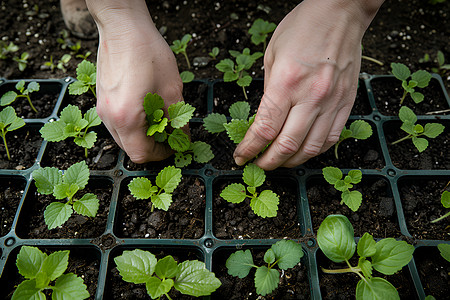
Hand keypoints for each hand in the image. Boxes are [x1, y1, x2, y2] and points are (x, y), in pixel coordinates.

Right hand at [86, 0, 182, 162]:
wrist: (122, 27)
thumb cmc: (147, 53)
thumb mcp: (171, 89)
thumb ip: (177, 119)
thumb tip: (183, 137)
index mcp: (126, 118)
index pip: (141, 154)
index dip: (161, 154)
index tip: (174, 146)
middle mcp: (109, 117)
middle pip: (129, 149)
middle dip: (152, 147)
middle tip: (170, 135)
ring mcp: (101, 109)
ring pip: (122, 137)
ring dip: (141, 136)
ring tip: (159, 121)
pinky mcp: (101, 99)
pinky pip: (116, 123)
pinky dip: (131, 125)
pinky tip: (145, 109)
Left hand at [234, 0, 381, 169]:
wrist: (340, 13)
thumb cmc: (302, 28)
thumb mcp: (271, 55)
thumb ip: (268, 91)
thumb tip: (264, 121)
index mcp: (286, 82)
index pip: (264, 129)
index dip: (249, 149)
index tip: (241, 156)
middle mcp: (311, 96)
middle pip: (287, 145)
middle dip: (268, 162)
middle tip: (258, 165)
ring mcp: (332, 102)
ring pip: (311, 148)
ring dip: (291, 161)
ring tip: (279, 162)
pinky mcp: (346, 103)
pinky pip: (331, 138)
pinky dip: (315, 151)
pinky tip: (303, 151)